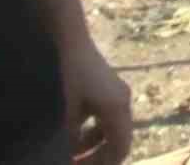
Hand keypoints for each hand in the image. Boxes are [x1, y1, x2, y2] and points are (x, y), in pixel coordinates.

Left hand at [61, 35, 131, 164]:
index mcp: (118, 108)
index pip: (121, 148)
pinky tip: (71, 134)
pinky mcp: (107, 87)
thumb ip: (71, 138)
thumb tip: (71, 155)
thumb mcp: (66, 111)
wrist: (68, 37)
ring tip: (72, 154)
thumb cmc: (68, 73)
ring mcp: (116, 92)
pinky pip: (104, 116)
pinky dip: (92, 129)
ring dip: (94, 144)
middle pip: (118, 139)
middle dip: (99, 156)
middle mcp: (123, 101)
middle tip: (77, 164)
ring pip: (111, 128)